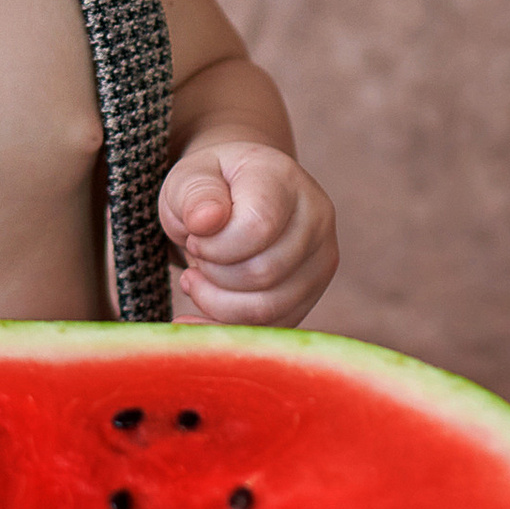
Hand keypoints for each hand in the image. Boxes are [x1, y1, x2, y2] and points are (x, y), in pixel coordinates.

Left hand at [158, 142, 337, 326]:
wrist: (232, 199)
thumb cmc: (209, 189)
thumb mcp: (189, 179)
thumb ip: (194, 194)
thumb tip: (205, 220)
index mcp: (285, 180)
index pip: (257, 227)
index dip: (214, 244)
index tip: (194, 233)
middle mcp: (316, 218)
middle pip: (262, 273)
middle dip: (212, 273)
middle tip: (196, 254)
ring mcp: (320, 260)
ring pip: (267, 308)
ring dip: (217, 303)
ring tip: (197, 278)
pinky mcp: (311, 296)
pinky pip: (269, 329)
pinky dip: (227, 327)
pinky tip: (201, 310)